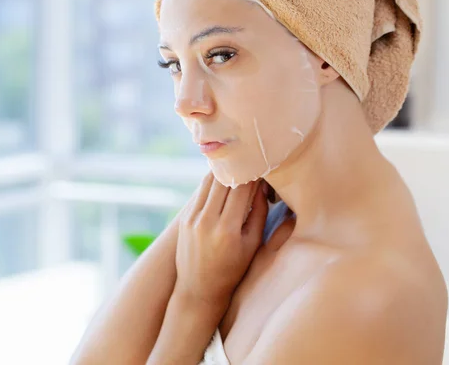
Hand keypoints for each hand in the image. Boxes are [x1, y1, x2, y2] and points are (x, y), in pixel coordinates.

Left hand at [174, 172, 268, 306]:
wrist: (199, 288)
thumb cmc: (232, 269)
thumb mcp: (252, 245)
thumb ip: (258, 213)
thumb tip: (262, 185)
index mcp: (227, 230)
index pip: (241, 189)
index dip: (254, 175)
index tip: (263, 166)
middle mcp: (206, 221)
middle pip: (223, 180)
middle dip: (239, 168)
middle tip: (251, 160)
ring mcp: (192, 218)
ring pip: (209, 181)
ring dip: (224, 171)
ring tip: (237, 165)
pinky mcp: (185, 218)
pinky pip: (200, 191)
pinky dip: (213, 182)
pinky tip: (223, 179)